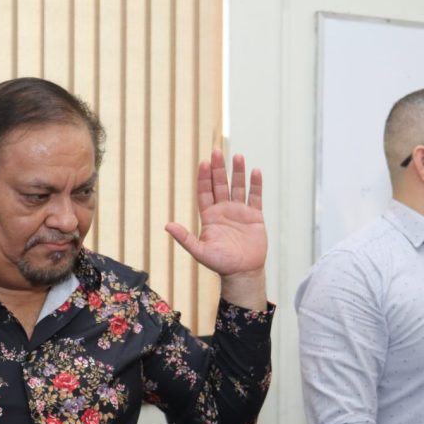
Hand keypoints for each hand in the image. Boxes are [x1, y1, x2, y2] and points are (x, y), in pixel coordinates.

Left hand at [165, 148, 266, 276]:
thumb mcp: (200, 251)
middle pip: (220, 184)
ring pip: (238, 187)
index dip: (204, 178)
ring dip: (237, 172)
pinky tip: (255, 171)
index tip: (204, 163)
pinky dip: (255, 184)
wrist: (243, 272)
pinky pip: (255, 197)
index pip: (205, 192)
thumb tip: (167, 226)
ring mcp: (239, 212)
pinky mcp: (254, 216)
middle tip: (217, 152)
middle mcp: (223, 210)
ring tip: (238, 156)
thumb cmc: (220, 263)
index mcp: (209, 216)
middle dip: (218, 168)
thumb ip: (185, 238)